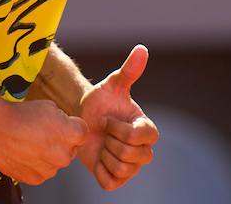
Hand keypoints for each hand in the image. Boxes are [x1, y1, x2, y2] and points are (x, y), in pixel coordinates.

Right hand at [0, 99, 87, 185]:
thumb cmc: (20, 114)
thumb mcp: (49, 106)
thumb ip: (63, 120)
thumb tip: (65, 127)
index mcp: (71, 135)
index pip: (83, 133)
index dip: (72, 125)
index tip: (62, 123)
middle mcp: (64, 156)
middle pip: (70, 149)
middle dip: (61, 142)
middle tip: (42, 132)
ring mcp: (49, 170)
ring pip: (55, 162)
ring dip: (48, 154)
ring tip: (30, 142)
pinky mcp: (35, 179)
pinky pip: (42, 171)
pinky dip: (36, 164)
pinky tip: (24, 152)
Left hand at [77, 45, 159, 190]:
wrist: (82, 119)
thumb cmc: (100, 101)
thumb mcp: (112, 85)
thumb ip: (129, 70)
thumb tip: (142, 49)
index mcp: (147, 128)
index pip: (138, 137)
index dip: (118, 129)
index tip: (107, 119)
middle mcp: (144, 149)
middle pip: (131, 155)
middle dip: (110, 141)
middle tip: (103, 131)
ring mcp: (132, 167)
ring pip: (122, 170)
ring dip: (105, 154)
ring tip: (101, 143)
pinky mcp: (116, 179)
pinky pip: (110, 182)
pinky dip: (100, 170)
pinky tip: (98, 156)